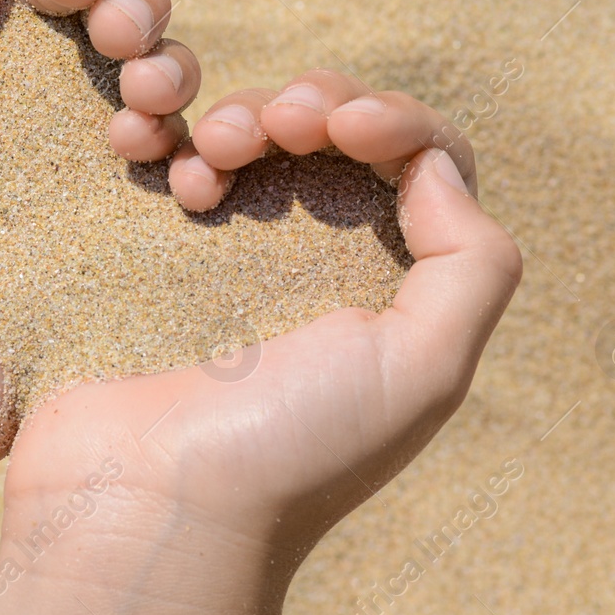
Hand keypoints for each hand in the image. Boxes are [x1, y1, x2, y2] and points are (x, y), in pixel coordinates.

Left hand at [0, 0, 199, 614]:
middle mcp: (39, 111)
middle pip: (125, 22)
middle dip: (139, 9)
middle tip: (121, 47)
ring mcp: (93, 176)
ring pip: (172, 86)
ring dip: (173, 72)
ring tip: (141, 114)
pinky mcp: (136, 236)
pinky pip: (200, 173)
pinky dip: (208, 154)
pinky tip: (182, 176)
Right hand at [0, 74, 520, 614]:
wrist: (142, 509)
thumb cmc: (292, 449)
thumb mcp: (424, 370)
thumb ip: (472, 263)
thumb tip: (435, 167)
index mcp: (395, 286)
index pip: (425, 161)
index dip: (395, 120)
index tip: (346, 127)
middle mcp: (324, 264)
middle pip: (341, 131)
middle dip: (316, 105)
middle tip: (279, 126)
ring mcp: (236, 254)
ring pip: (260, 133)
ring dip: (245, 115)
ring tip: (214, 155)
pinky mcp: (160, 252)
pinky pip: (178, 159)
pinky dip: (177, 139)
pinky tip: (169, 168)